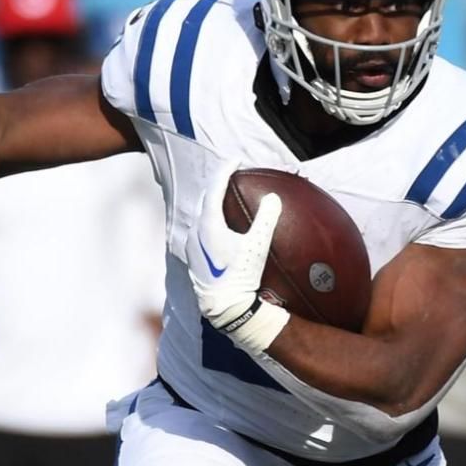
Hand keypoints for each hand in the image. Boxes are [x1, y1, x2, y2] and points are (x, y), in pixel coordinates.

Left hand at [189, 172, 289, 355]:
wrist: (224, 306)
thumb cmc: (241, 275)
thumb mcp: (258, 246)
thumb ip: (266, 219)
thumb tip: (274, 198)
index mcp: (208, 223)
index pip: (215, 187)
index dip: (226, 169)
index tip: (237, 159)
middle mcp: (195, 231)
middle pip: (205, 198)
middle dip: (218, 184)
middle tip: (232, 175)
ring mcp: (191, 245)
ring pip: (201, 214)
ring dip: (213, 203)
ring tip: (227, 198)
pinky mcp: (192, 257)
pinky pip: (200, 229)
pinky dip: (211, 220)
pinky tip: (221, 226)